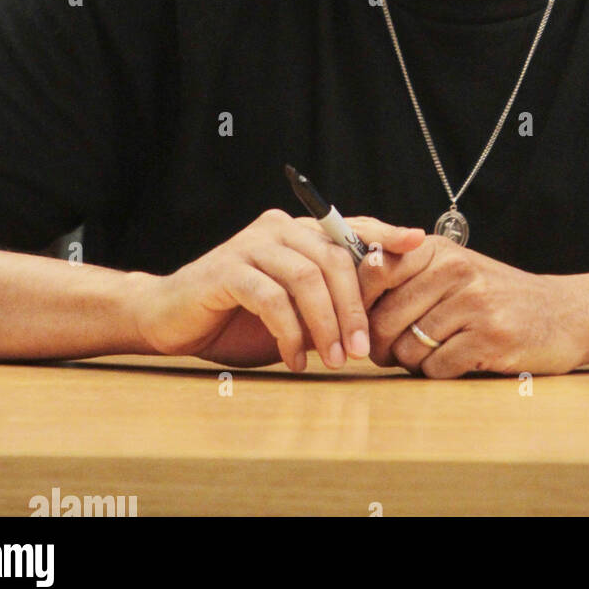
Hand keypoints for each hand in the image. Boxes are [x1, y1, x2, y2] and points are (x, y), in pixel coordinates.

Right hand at [131, 209, 424, 370]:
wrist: (169, 321)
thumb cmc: (238, 318)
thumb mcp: (295, 310)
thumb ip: (328, 301)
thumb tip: (379, 315)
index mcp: (299, 231)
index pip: (351, 227)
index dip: (386, 234)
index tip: (419, 244)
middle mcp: (279, 228)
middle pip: (334, 257)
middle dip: (354, 306)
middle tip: (362, 349)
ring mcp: (251, 244)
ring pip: (306, 277)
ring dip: (326, 324)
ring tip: (335, 361)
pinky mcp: (227, 269)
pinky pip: (272, 297)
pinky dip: (289, 332)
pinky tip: (294, 360)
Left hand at [358, 236, 588, 377]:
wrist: (563, 314)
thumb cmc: (496, 297)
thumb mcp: (453, 270)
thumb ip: (406, 275)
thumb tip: (344, 296)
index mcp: (439, 250)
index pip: (374, 268)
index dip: (355, 301)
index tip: (357, 320)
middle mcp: (455, 270)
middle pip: (383, 319)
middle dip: (379, 345)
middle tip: (389, 352)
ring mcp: (474, 304)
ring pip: (407, 348)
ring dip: (413, 361)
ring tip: (434, 352)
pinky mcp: (490, 339)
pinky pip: (436, 368)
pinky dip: (440, 373)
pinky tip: (459, 361)